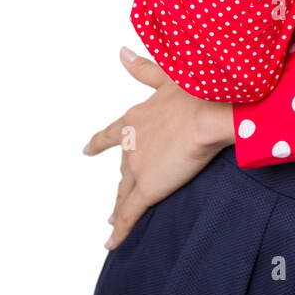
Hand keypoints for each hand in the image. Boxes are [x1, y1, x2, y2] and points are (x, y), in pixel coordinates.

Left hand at [82, 47, 235, 249]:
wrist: (208, 111)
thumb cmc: (196, 89)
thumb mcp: (166, 75)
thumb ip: (141, 68)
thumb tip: (121, 52)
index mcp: (135, 118)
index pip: (112, 134)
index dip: (99, 143)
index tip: (87, 149)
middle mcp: (131, 143)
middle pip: (124, 166)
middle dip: (124, 178)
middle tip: (120, 193)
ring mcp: (137, 166)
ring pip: (125, 190)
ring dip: (120, 204)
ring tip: (114, 220)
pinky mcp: (147, 187)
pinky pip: (130, 213)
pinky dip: (120, 229)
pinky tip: (111, 241)